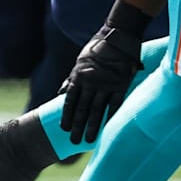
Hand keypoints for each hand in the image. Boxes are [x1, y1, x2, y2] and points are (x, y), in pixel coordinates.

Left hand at [60, 24, 142, 143]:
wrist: (116, 38)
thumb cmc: (96, 49)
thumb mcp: (78, 63)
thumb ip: (71, 80)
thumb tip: (60, 93)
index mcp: (78, 78)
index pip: (70, 101)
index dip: (67, 116)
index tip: (64, 129)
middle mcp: (89, 84)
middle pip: (82, 109)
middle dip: (78, 126)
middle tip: (74, 142)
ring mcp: (105, 85)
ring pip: (96, 110)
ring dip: (93, 126)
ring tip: (89, 140)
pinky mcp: (120, 85)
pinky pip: (115, 104)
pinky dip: (111, 116)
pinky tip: (109, 128)